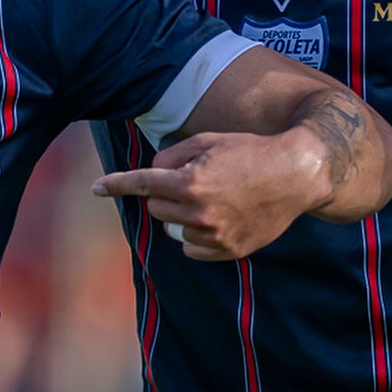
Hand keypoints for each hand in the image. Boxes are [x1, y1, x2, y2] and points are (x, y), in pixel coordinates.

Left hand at [92, 130, 328, 260]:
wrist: (296, 174)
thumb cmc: (250, 151)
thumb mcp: (208, 141)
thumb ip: (172, 156)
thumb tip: (152, 175)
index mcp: (190, 182)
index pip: (142, 184)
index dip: (116, 185)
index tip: (96, 188)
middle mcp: (199, 212)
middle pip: (156, 208)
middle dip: (165, 195)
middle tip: (192, 181)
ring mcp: (215, 235)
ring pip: (173, 229)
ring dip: (181, 215)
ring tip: (213, 199)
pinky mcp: (229, 250)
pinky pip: (191, 248)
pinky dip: (196, 235)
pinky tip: (219, 218)